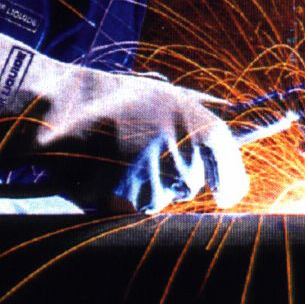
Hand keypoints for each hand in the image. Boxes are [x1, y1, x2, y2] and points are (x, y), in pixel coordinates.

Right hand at [0, 16, 247, 211]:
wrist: (60, 108)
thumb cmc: (114, 99)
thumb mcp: (165, 93)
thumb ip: (204, 110)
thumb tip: (243, 116)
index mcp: (200, 125)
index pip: (231, 169)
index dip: (230, 184)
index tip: (226, 193)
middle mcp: (184, 153)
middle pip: (192, 185)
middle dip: (175, 175)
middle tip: (145, 151)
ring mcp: (153, 179)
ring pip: (162, 199)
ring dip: (147, 187)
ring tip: (120, 156)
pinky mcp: (125, 201)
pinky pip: (134, 211)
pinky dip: (122, 198)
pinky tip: (105, 172)